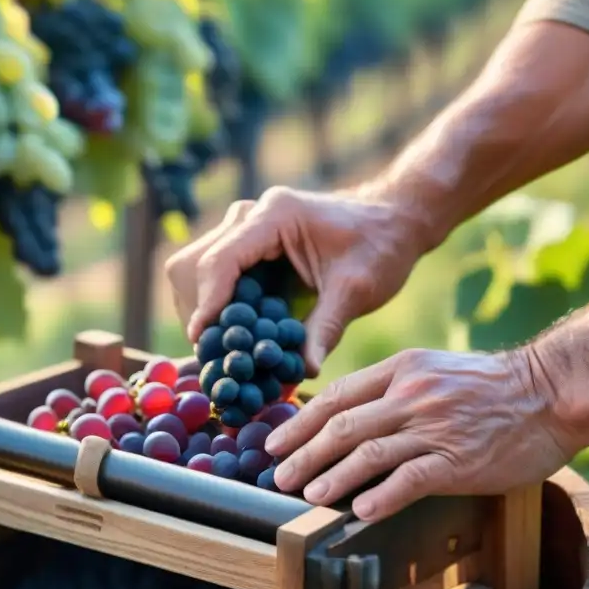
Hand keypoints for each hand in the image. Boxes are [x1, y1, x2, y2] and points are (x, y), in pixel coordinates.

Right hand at [164, 185, 433, 375]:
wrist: (393, 221)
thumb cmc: (381, 247)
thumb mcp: (357, 290)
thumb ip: (326, 328)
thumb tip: (304, 373)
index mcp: (275, 215)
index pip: (221, 260)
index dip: (207, 303)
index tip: (203, 340)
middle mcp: (251, 216)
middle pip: (195, 264)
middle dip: (200, 309)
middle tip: (218, 351)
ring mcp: (244, 228)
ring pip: (194, 269)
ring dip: (204, 309)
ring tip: (229, 347)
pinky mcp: (247, 245)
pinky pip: (213, 276)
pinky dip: (218, 306)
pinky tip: (239, 334)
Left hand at [264, 347, 582, 520]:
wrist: (551, 392)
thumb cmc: (490, 388)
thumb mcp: (433, 371)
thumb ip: (392, 390)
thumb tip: (345, 418)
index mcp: (401, 370)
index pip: (336, 396)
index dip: (299, 422)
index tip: (275, 443)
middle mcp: (412, 395)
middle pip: (342, 425)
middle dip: (303, 453)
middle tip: (276, 476)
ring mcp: (435, 427)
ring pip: (368, 452)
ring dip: (332, 476)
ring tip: (307, 494)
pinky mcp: (458, 459)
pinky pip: (410, 478)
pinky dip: (381, 495)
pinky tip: (360, 511)